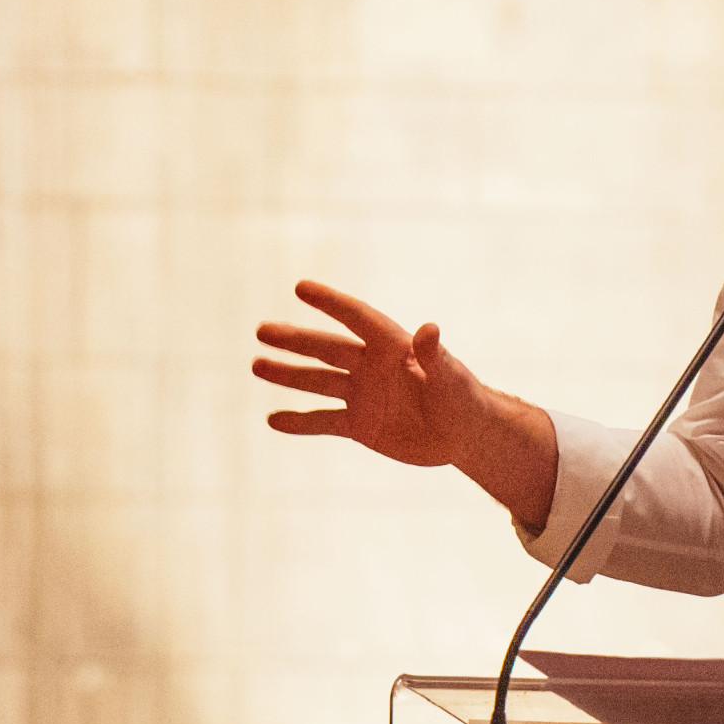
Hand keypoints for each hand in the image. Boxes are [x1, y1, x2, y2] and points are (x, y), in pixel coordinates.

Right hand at [255, 280, 560, 530]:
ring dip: (288, 375)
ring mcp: (363, 395)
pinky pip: (323, 421)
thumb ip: (435, 355)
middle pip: (327, 349)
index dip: (331, 302)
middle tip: (262, 331)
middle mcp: (372, 367)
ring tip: (256, 365)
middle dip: (295, 340)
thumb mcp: (451, 378)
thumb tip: (429, 329)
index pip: (357, 318)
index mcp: (392, 347)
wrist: (466, 436)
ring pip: (318, 382)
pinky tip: (272, 420)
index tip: (301, 287)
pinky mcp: (360, 425)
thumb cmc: (465, 400)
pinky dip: (298, 422)